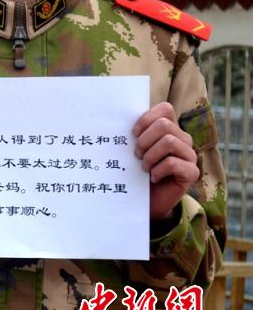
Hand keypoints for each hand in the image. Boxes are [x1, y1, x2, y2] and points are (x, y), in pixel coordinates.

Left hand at [133, 102, 198, 220]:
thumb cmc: (138, 172)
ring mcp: (190, 155)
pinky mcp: (192, 172)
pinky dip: (158, 170)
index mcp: (170, 129)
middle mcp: (183, 139)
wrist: (148, 200)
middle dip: (144, 140)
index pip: (165, 109)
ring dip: (150, 156)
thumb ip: (134, 135)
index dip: (146, 118)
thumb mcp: (135, 150)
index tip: (133, 134)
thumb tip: (115, 121)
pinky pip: (173, 163)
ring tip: (144, 167)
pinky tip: (153, 178)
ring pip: (169, 142)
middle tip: (136, 155)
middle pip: (164, 125)